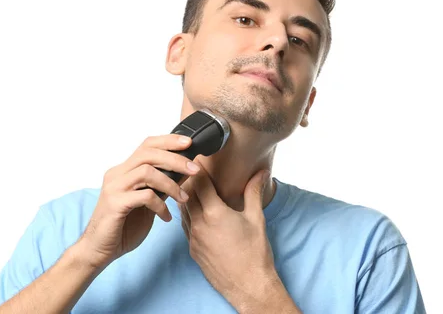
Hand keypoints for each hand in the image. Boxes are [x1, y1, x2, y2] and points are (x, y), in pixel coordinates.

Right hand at [76, 134, 199, 268]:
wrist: (99, 250)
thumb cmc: (124, 226)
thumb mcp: (149, 202)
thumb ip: (163, 185)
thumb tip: (186, 170)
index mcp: (124, 170)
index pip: (147, 145)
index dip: (168, 141)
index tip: (189, 143)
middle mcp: (117, 174)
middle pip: (148, 153)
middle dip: (175, 159)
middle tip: (194, 169)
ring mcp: (114, 187)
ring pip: (146, 171)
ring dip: (170, 184)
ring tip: (183, 198)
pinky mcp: (115, 203)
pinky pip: (144, 196)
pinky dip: (160, 205)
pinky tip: (166, 217)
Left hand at [178, 161, 277, 305]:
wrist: (248, 286)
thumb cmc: (255, 252)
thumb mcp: (256, 218)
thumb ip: (254, 192)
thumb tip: (260, 172)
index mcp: (215, 213)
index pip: (199, 183)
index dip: (197, 168)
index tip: (197, 156)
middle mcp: (199, 224)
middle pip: (185, 194)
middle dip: (188, 180)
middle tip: (191, 167)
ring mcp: (193, 238)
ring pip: (182, 209)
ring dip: (186, 197)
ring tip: (190, 185)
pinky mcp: (192, 249)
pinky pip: (185, 225)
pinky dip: (188, 213)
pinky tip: (195, 209)